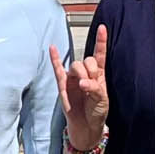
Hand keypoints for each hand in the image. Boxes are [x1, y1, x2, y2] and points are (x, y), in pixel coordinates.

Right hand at [51, 24, 110, 152]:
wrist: (87, 125)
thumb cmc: (96, 112)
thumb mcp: (102, 100)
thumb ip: (95, 88)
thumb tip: (82, 83)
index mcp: (98, 74)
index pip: (100, 54)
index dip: (101, 41)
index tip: (102, 28)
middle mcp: (85, 73)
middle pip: (86, 60)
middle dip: (90, 69)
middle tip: (92, 83)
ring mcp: (73, 78)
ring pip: (75, 65)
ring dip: (80, 73)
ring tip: (83, 87)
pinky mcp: (63, 84)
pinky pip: (57, 69)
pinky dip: (54, 58)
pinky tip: (52, 48)